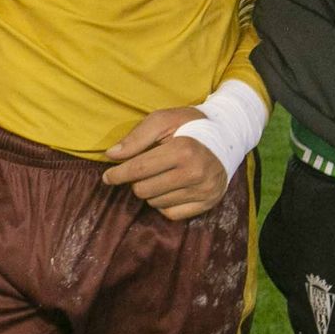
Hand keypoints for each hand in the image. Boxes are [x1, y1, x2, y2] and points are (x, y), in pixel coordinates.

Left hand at [102, 107, 228, 220]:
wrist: (228, 137)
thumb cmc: (190, 125)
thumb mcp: (164, 120)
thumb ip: (136, 137)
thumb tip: (111, 155)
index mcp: (183, 149)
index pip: (139, 169)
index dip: (118, 174)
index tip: (107, 177)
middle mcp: (195, 173)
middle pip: (144, 190)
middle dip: (137, 180)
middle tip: (143, 169)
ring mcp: (203, 191)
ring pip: (155, 203)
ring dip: (151, 191)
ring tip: (161, 175)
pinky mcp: (208, 203)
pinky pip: (171, 214)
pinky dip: (164, 202)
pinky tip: (171, 187)